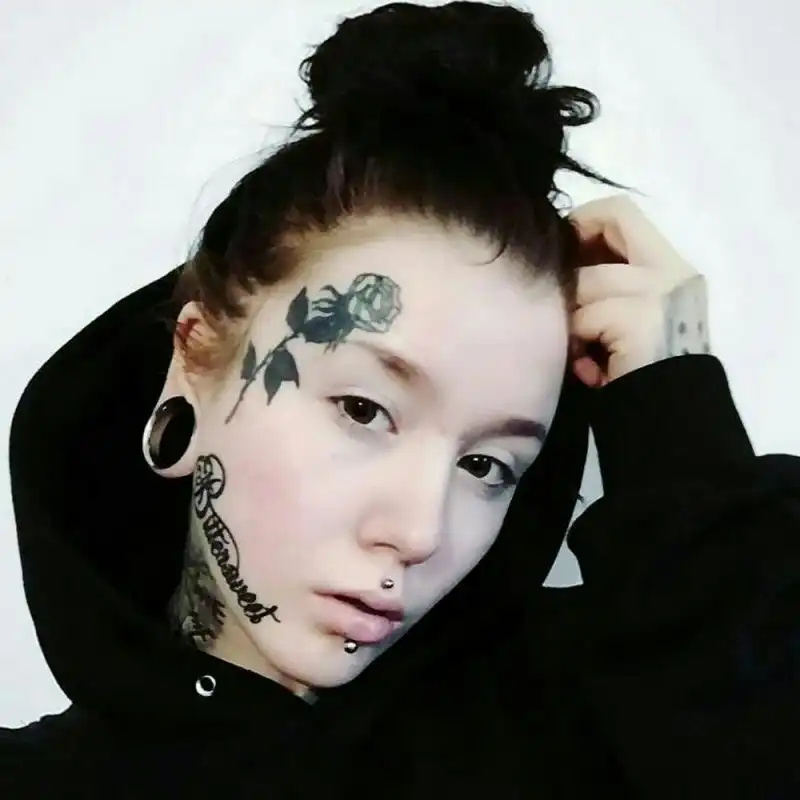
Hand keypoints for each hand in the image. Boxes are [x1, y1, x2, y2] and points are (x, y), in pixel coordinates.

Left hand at [567, 195, 710, 387]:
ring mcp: (659, 291)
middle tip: (569, 317)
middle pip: (602, 229)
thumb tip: (560, 269)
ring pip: (584, 282)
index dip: (583, 225)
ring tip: (581, 356)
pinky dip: (577, 348)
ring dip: (572, 322)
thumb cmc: (644, 377)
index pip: (621, 212)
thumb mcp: (628, 321)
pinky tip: (592, 373)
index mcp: (673, 268)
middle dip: (574, 276)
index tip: (564, 257)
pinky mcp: (639, 317)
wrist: (670, 423)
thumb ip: (607, 287)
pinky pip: (583, 319)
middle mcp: (672, 271)